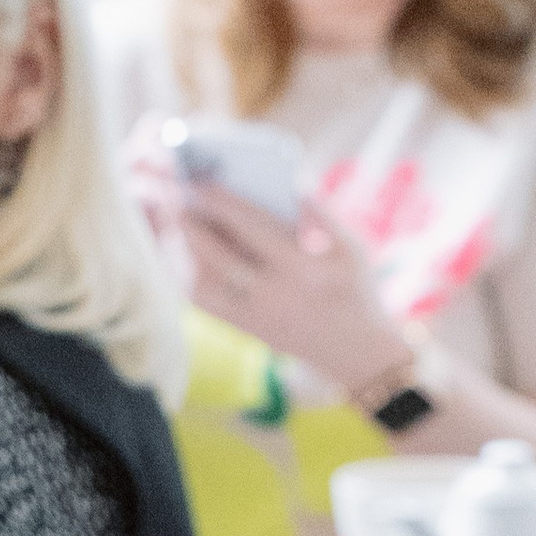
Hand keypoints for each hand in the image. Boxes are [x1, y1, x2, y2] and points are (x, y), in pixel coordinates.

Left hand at [165, 175, 402, 397]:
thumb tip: (283, 178)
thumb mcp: (350, 247)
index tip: (197, 180)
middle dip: (190, 223)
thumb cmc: (357, 292)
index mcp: (302, 270)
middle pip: (216, 256)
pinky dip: (190, 275)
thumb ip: (317, 210)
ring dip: (184, 251)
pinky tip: (189, 253)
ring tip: (180, 223)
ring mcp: (258, 319)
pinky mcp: (249, 331)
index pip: (250, 227)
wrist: (362, 357)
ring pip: (202, 285)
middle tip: (174, 197)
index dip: (220, 200)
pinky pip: (206, 303)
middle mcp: (274, 297)